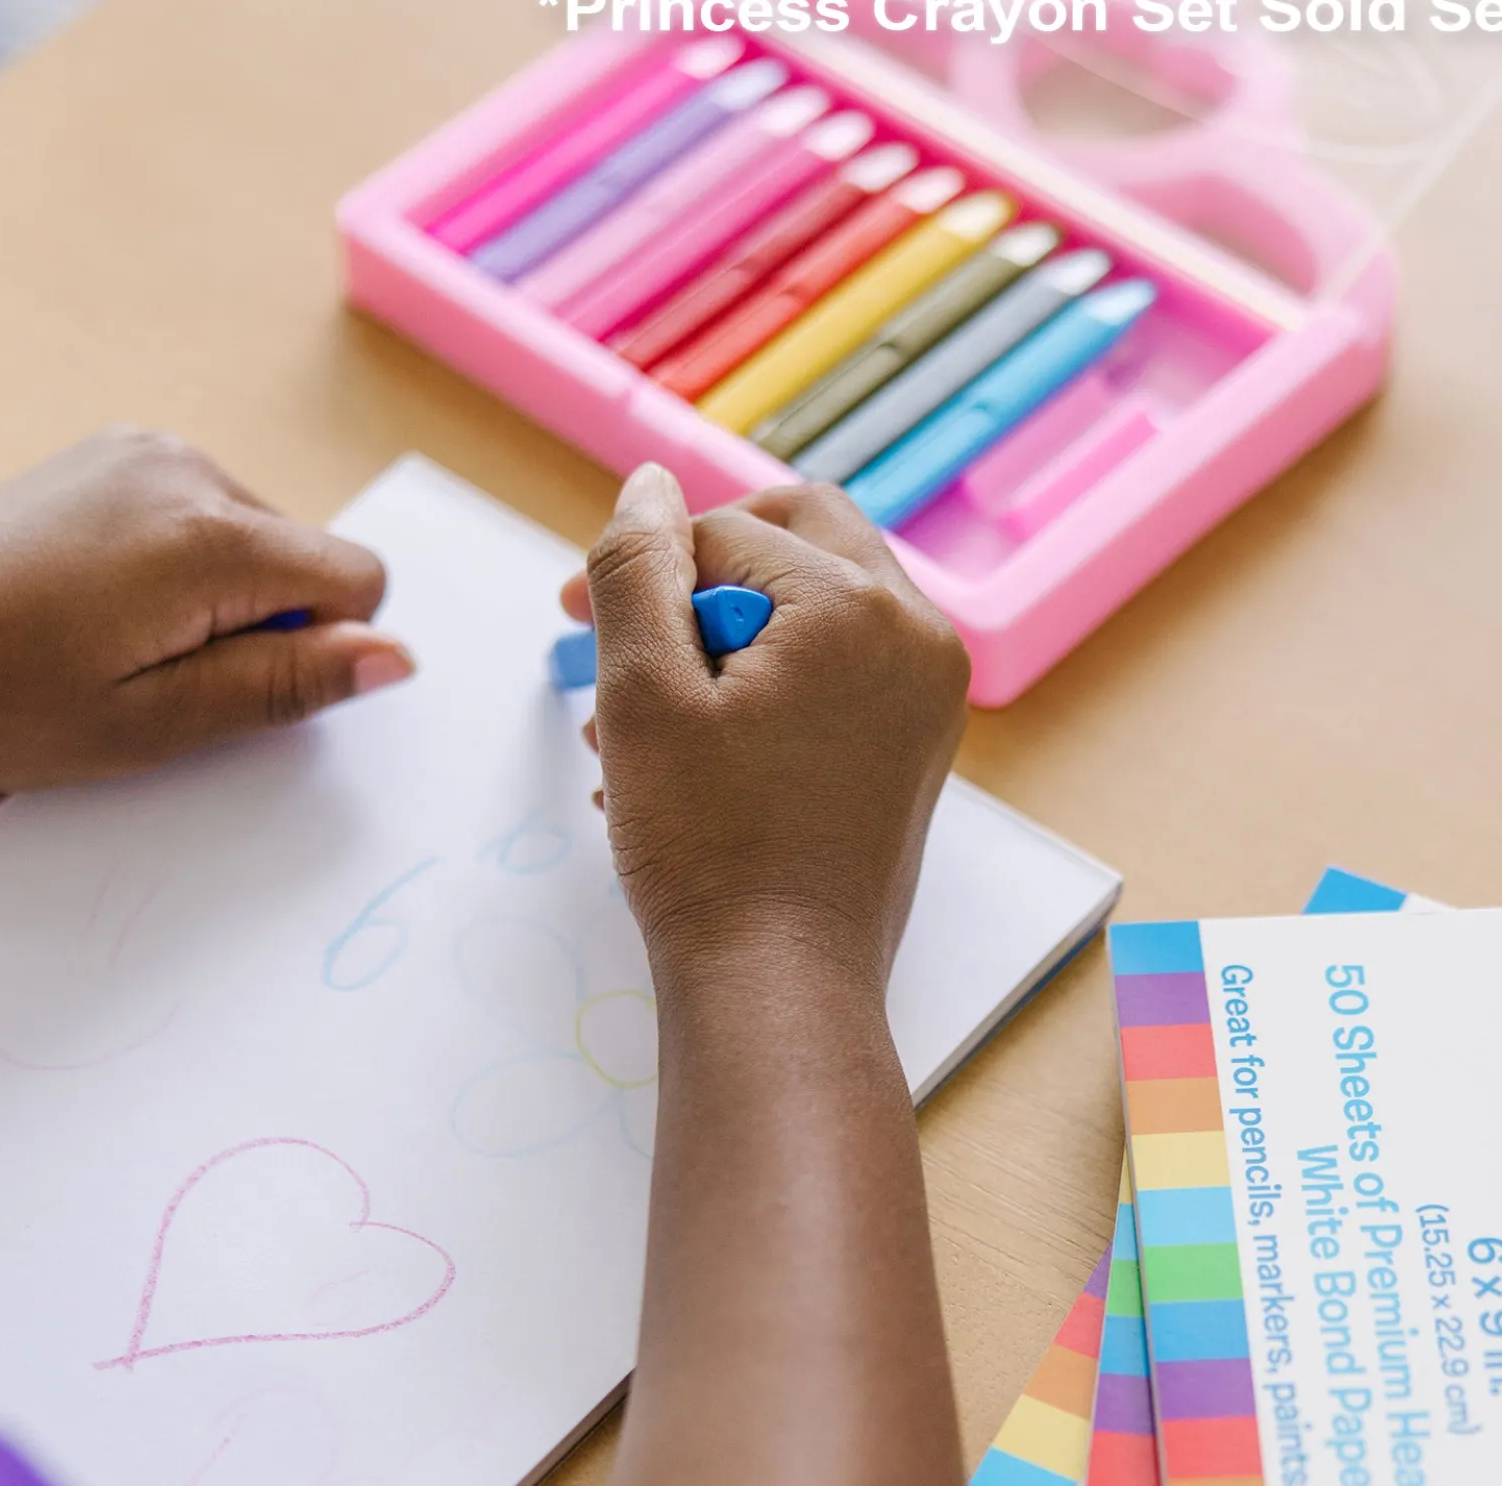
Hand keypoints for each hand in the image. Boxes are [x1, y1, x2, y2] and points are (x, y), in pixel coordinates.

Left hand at [0, 427, 413, 791]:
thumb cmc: (2, 694)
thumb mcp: (159, 722)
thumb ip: (287, 685)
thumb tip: (396, 658)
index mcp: (208, 536)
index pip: (358, 579)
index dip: (322, 649)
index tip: (236, 681)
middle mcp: (186, 468)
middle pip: (306, 557)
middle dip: (265, 624)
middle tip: (161, 669)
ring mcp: (144, 451)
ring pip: (258, 539)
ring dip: (220, 598)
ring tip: (122, 636)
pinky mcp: (113, 454)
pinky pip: (204, 516)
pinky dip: (182, 567)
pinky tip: (106, 599)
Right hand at [567, 468, 968, 995]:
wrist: (778, 983)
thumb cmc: (706, 848)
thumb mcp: (643, 693)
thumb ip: (638, 568)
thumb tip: (649, 485)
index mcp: (857, 607)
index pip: (730, 531)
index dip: (644, 566)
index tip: (574, 619)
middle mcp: (917, 637)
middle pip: (794, 543)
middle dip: (695, 586)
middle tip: (620, 643)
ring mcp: (927, 696)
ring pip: (812, 612)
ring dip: (719, 646)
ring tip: (635, 726)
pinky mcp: (916, 747)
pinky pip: (837, 674)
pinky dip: (764, 689)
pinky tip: (692, 756)